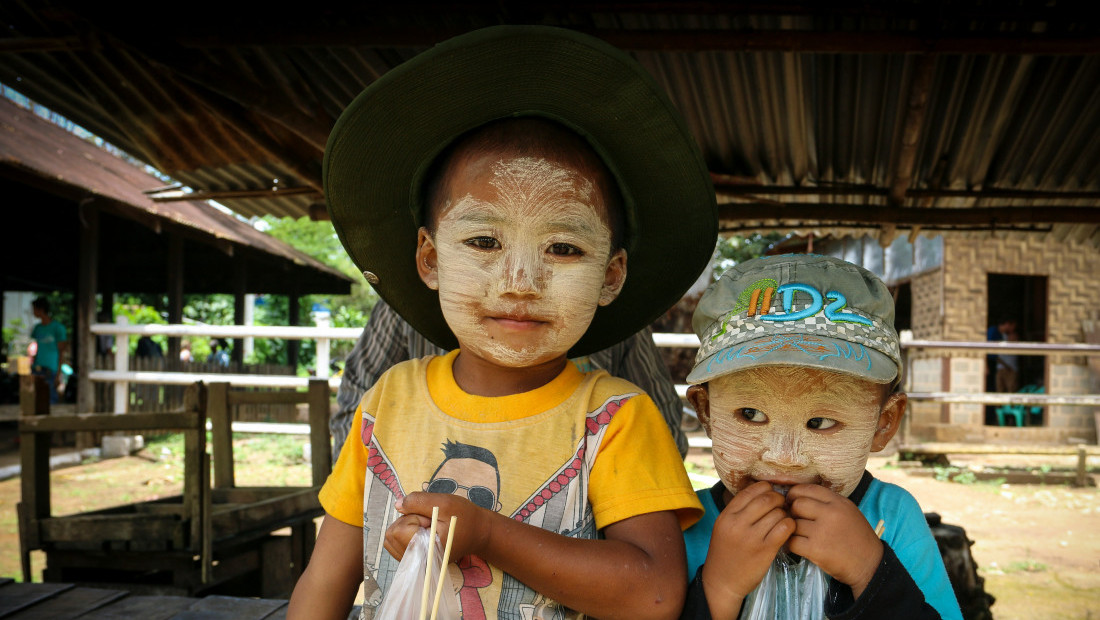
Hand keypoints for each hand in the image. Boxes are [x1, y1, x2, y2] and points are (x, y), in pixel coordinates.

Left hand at [384, 492, 494, 562]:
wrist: (479, 532)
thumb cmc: (465, 517)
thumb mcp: (444, 502)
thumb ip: (418, 501)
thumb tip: (397, 504)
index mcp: (426, 551)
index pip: (398, 531)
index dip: (412, 517)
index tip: (430, 518)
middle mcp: (418, 562)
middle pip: (392, 535)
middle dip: (408, 521)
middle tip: (430, 521)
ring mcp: (416, 562)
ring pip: (391, 539)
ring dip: (406, 527)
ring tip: (427, 525)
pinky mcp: (415, 559)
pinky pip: (396, 544)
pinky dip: (405, 533)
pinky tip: (423, 530)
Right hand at [702, 481, 793, 619]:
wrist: (722, 582)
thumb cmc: (725, 553)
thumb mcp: (724, 527)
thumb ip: (739, 511)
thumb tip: (761, 493)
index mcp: (727, 516)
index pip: (750, 491)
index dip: (765, 488)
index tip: (770, 493)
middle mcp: (738, 524)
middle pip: (766, 499)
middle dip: (778, 499)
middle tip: (781, 505)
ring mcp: (752, 537)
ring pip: (777, 513)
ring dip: (785, 513)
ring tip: (783, 519)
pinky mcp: (765, 550)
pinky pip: (784, 528)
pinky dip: (790, 525)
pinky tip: (787, 529)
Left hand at [785, 484, 881, 597]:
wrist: (870, 565)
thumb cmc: (858, 538)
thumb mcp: (848, 512)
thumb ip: (828, 503)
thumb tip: (800, 497)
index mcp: (838, 502)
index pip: (808, 489)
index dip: (795, 494)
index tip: (792, 502)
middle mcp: (830, 513)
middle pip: (797, 504)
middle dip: (792, 512)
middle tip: (796, 521)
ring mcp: (822, 531)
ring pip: (793, 524)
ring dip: (793, 531)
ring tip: (801, 536)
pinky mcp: (816, 549)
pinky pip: (792, 542)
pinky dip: (792, 545)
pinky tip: (800, 547)